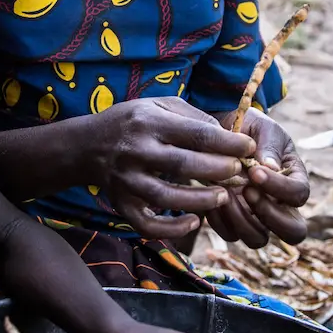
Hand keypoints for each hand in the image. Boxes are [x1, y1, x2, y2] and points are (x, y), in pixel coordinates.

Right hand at [88, 98, 255, 238]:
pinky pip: (147, 224)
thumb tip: (227, 136)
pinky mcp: (121, 203)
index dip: (227, 142)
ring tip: (223, 197)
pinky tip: (195, 221)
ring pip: (167, 197)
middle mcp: (135, 150)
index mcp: (148, 122)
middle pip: (183, 164)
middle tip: (239, 173)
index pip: (196, 133)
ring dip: (201, 200)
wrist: (85, 145)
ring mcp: (126, 180)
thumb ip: (192, 117)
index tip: (248, 147)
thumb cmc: (131, 121)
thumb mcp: (157, 105)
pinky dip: (172, 227)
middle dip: (218, 170)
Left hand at [206, 108, 310, 246]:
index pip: (298, 195)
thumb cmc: (250, 128)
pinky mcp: (233, 222)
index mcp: (294, 179)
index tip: (254, 171)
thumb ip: (269, 146)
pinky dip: (220, 221)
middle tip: (248, 192)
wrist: (223, 130)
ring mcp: (257, 217)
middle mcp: (280, 204)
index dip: (279, 188)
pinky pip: (230, 234)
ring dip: (241, 220)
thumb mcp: (263, 129)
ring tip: (225, 193)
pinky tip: (211, 197)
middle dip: (270, 217)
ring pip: (258, 239)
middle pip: (293, 232)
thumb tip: (271, 168)